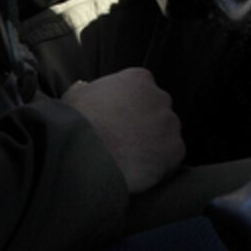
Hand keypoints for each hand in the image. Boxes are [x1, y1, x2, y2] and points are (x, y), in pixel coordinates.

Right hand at [61, 67, 184, 193]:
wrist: (86, 151)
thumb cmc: (77, 122)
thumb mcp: (75, 96)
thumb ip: (86, 89)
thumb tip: (85, 87)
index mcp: (138, 78)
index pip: (143, 91)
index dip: (132, 109)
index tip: (120, 122)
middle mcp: (159, 96)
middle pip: (158, 111)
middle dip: (146, 125)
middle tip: (127, 142)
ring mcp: (170, 122)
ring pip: (167, 135)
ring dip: (154, 146)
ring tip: (131, 160)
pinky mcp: (176, 149)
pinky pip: (172, 158)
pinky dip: (160, 166)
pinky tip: (140, 172)